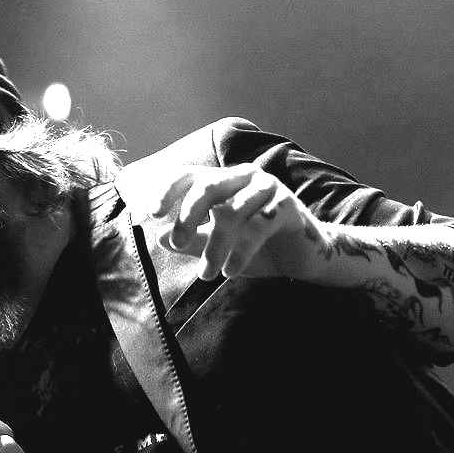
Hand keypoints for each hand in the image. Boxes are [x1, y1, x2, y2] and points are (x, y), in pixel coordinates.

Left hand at [151, 165, 317, 279]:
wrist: (302, 258)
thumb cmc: (257, 248)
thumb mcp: (219, 247)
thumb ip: (192, 241)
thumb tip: (160, 238)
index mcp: (223, 182)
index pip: (189, 177)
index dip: (168, 190)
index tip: (150, 213)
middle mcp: (243, 178)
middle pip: (208, 187)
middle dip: (188, 216)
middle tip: (177, 244)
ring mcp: (267, 189)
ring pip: (233, 212)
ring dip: (215, 246)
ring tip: (207, 275)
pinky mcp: (287, 206)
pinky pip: (259, 226)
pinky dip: (241, 251)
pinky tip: (231, 272)